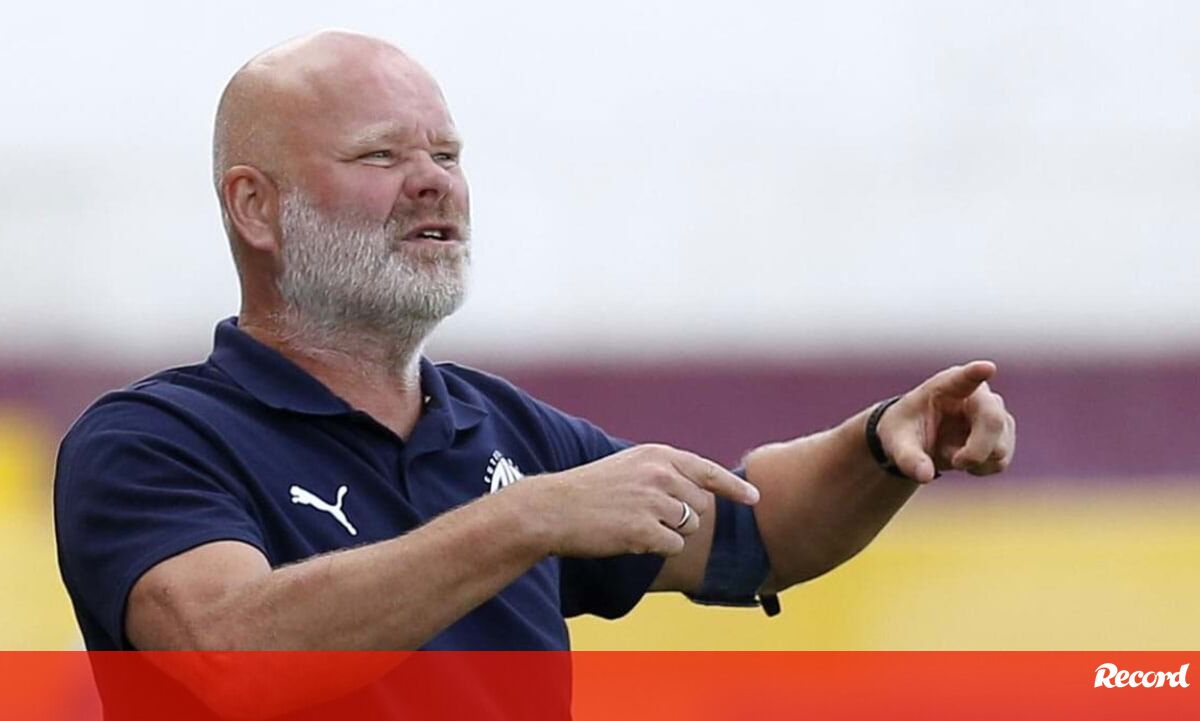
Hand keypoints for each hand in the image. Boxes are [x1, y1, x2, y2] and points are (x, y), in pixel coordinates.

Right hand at [513, 444, 759, 557]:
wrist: (553, 508)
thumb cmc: (589, 491)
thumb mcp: (629, 467)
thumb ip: (665, 473)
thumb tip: (701, 492)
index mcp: (658, 455)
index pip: (708, 471)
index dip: (734, 488)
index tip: (754, 499)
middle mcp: (661, 474)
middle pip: (700, 505)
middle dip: (682, 516)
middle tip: (646, 515)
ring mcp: (655, 502)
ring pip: (689, 527)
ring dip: (668, 532)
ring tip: (634, 524)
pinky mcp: (646, 530)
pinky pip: (673, 546)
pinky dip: (656, 548)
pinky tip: (630, 538)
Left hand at [875, 360, 1014, 482]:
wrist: (917, 440)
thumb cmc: (905, 431)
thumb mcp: (896, 443)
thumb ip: (908, 458)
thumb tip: (925, 476)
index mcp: (947, 385)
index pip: (965, 377)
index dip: (977, 373)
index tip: (988, 368)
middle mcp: (978, 395)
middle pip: (993, 421)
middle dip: (977, 450)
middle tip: (957, 464)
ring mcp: (995, 414)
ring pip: (1000, 446)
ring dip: (974, 461)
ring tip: (949, 454)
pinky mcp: (1003, 435)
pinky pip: (1000, 460)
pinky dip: (981, 468)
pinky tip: (964, 460)